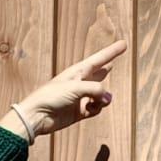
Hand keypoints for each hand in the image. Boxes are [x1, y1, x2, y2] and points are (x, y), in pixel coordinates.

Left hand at [4, 39, 126, 139]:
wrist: (36, 116)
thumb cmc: (51, 96)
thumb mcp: (76, 87)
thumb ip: (96, 90)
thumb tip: (108, 99)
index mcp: (78, 71)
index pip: (99, 59)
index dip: (112, 52)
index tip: (124, 44)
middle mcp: (80, 83)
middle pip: (99, 74)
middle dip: (106, 69)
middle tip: (114, 62)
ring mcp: (80, 98)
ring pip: (101, 95)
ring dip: (103, 99)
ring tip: (97, 101)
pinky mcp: (79, 112)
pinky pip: (95, 109)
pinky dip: (96, 109)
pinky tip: (90, 109)